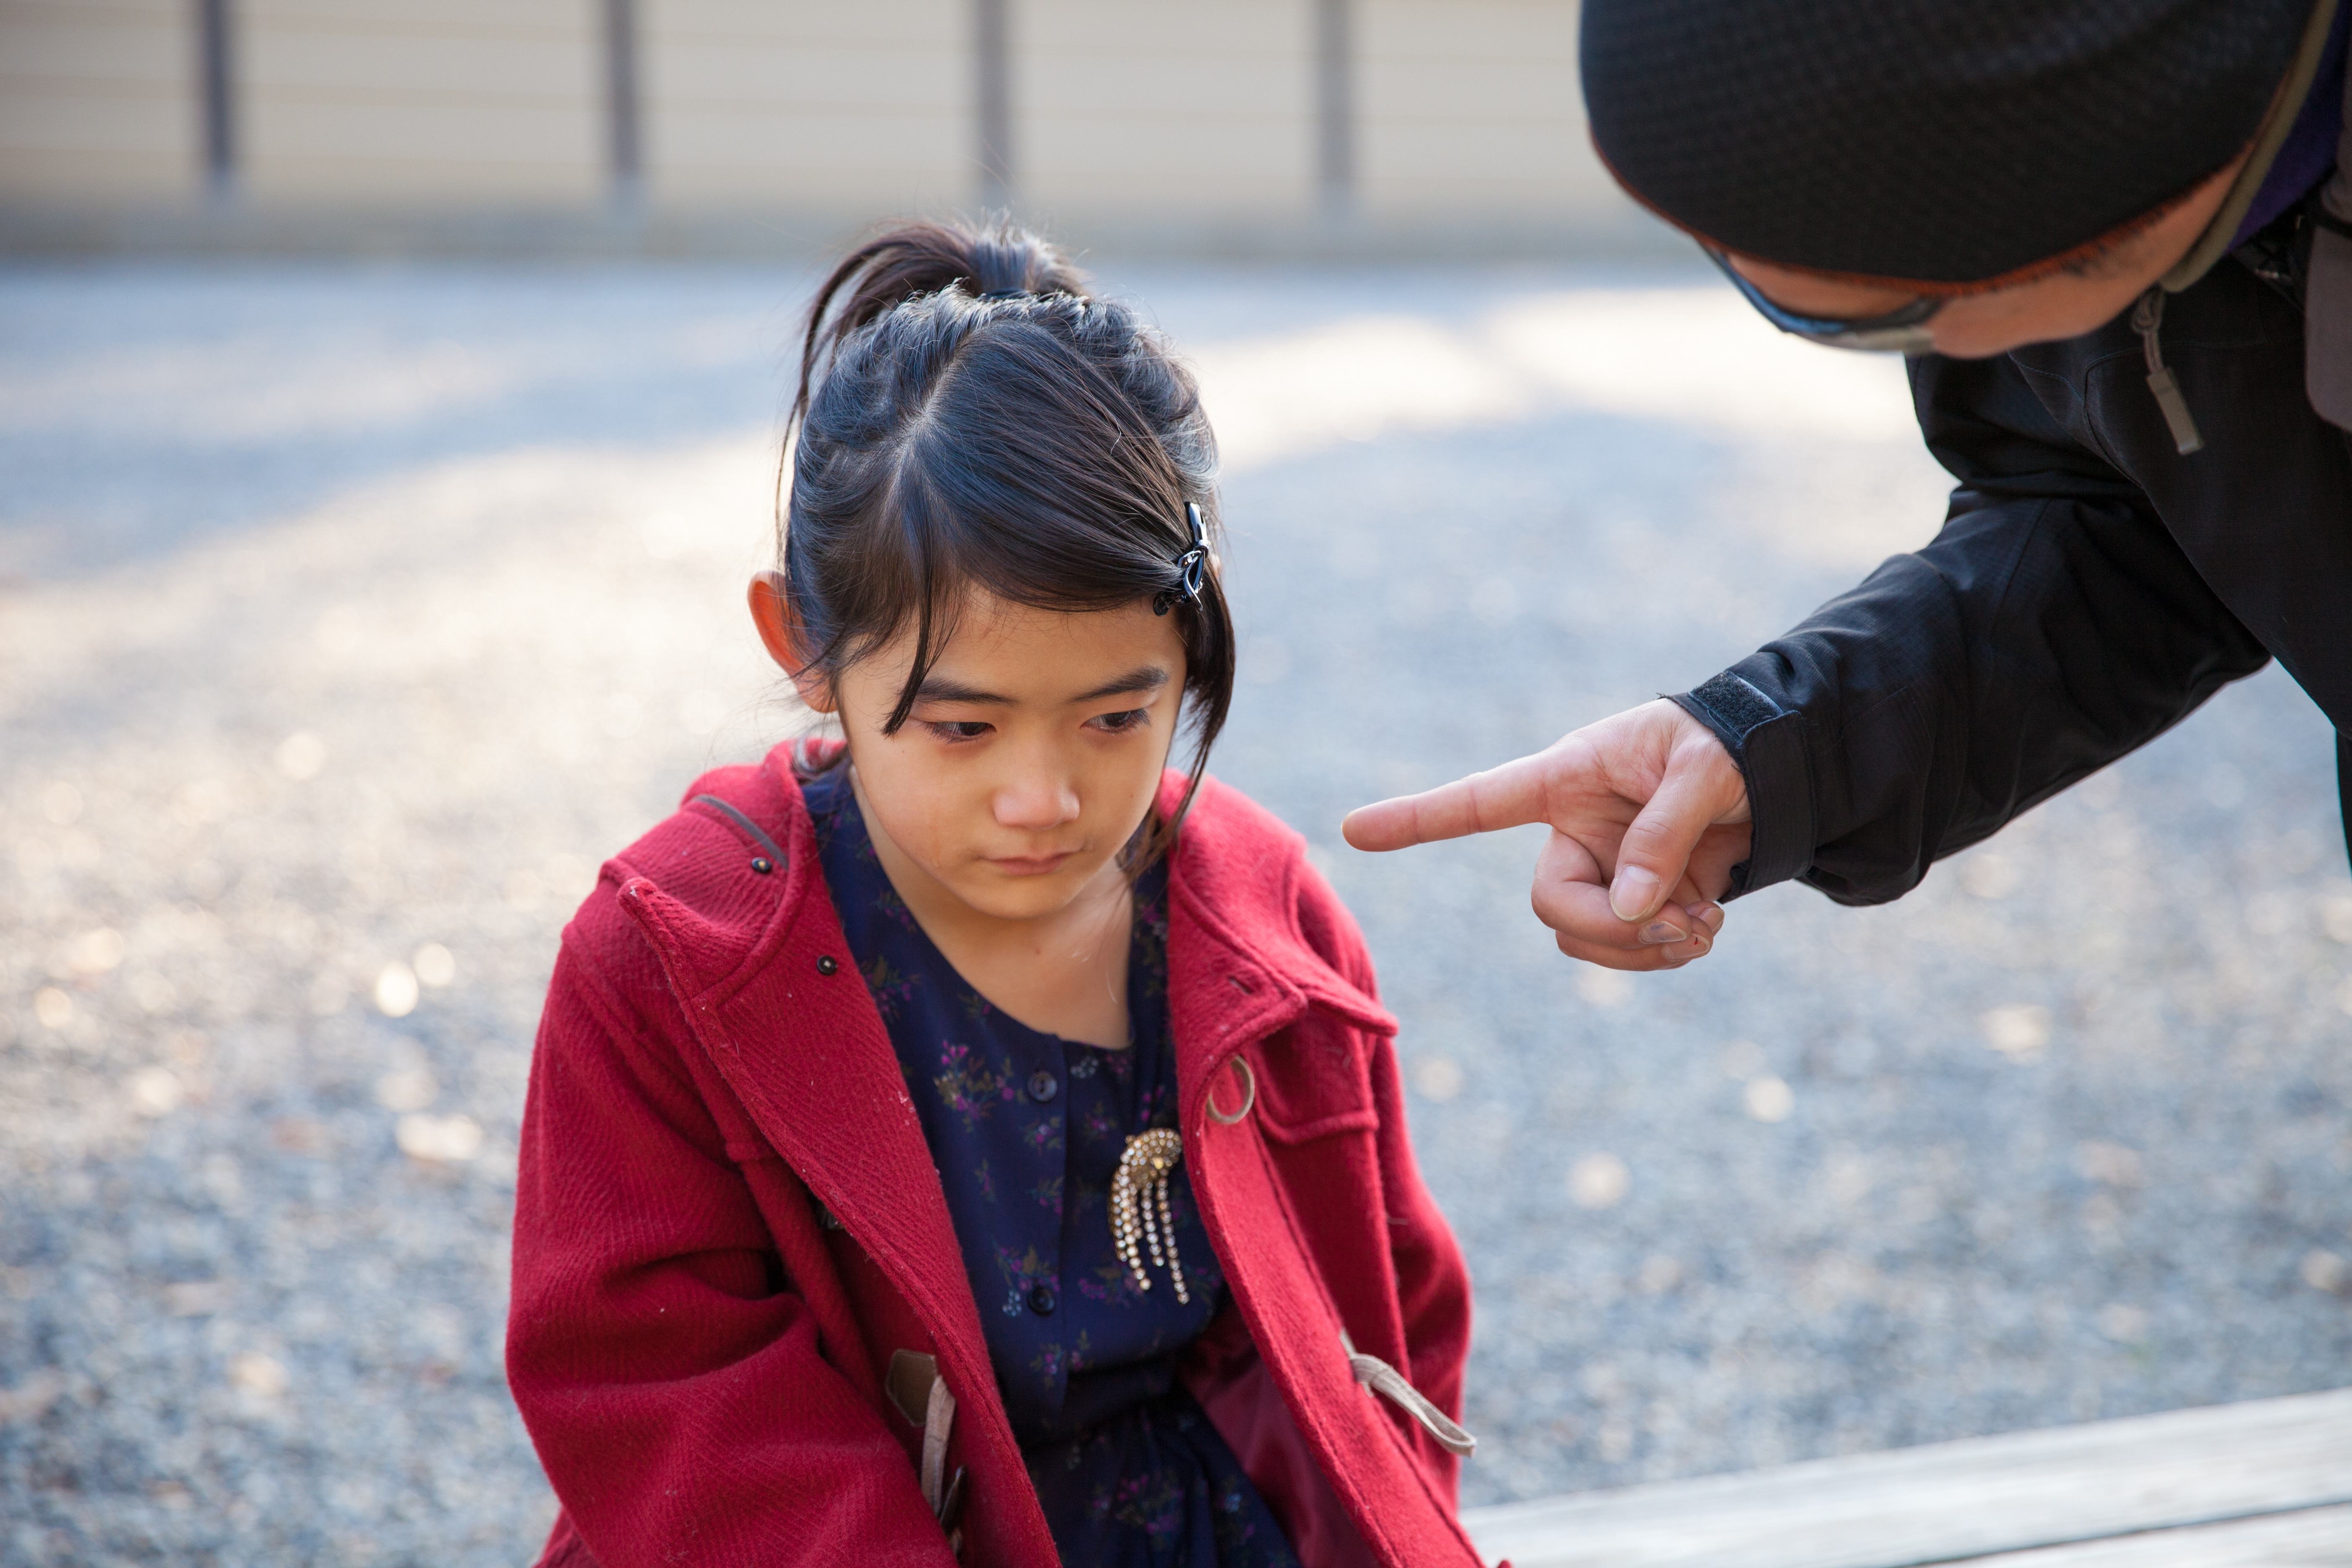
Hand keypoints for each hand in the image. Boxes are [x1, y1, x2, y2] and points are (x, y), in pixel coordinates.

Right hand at [1341, 700, 1751, 969]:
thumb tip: (1632, 906)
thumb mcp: (1707, 768)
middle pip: (1549, 903)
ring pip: (1584, 938)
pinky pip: (1627, 950)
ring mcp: (1605, 869)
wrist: (1780, 770)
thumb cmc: (1735, 742)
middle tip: (1680, 927)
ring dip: (1643, 950)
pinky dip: (1665, 954)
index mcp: (1568, 777)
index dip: (1418, 818)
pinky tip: (1706, 931)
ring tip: (1705, 929)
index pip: (1480, 801)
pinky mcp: (1639, 900)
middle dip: (1610, 929)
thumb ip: (1665, 830)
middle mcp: (1574, 828)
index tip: (1352, 829)